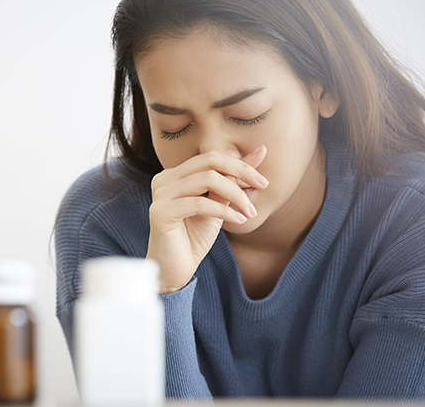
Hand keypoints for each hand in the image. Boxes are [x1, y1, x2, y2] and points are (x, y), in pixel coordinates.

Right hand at [146, 146, 267, 293]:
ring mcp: (160, 194)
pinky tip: (239, 220)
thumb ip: (233, 181)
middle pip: (209, 161)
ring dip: (235, 194)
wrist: (176, 271)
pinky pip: (200, 204)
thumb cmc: (194, 239)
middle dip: (241, 171)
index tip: (263, 180)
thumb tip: (259, 152)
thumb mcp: (218, 205)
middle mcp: (164, 179)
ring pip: (207, 179)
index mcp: (174, 175)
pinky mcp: (160, 212)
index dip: (241, 165)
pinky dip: (224, 211)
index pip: (211, 158)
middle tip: (263, 186)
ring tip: (249, 212)